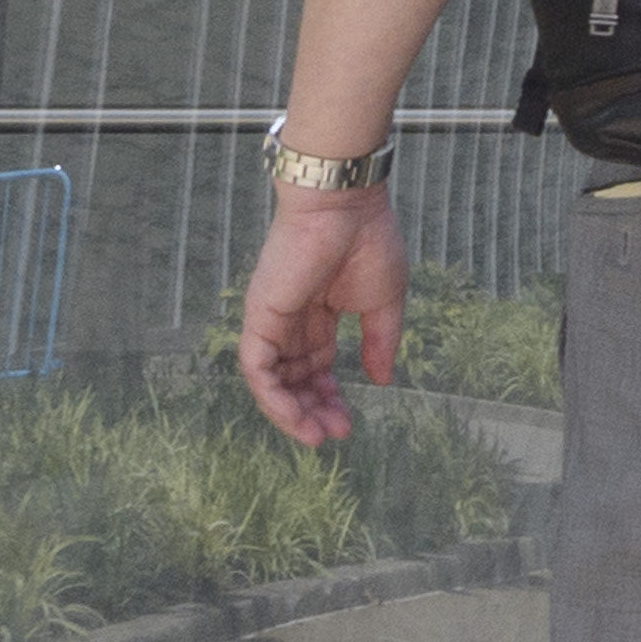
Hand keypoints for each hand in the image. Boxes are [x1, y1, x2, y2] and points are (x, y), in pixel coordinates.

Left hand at [237, 185, 407, 447]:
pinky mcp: (258, 317)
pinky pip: (256, 369)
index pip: (317, 368)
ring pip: (271, 381)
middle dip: (312, 410)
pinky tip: (296, 419)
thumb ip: (380, 343)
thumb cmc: (368, 241)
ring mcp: (271, 320)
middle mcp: (291, 321)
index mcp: (319, 315)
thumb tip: (381, 381)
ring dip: (291, 413)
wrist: (345, 205)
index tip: (349, 423)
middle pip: (294, 379)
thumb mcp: (384, 303)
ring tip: (317, 436)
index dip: (330, 397)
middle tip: (335, 434)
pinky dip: (272, 398)